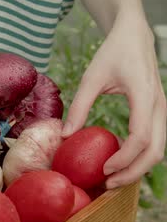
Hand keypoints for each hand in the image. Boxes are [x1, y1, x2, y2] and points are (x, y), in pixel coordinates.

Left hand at [62, 8, 165, 188]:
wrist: (135, 37)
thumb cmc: (112, 54)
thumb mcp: (91, 78)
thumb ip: (79, 106)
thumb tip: (64, 136)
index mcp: (144, 96)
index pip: (141, 136)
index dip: (124, 158)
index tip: (103, 169)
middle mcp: (159, 106)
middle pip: (156, 150)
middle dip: (133, 172)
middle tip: (107, 184)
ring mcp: (162, 111)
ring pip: (159, 149)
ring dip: (138, 168)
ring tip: (112, 178)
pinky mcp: (158, 114)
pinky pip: (155, 142)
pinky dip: (140, 157)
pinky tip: (118, 162)